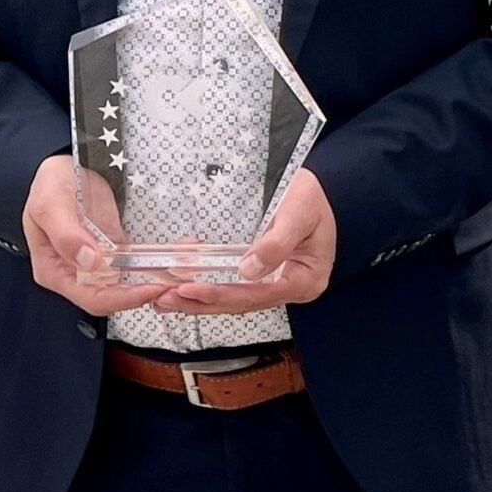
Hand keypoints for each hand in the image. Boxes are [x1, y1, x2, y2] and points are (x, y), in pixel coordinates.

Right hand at [21, 154, 177, 316]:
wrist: (63, 164)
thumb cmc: (50, 185)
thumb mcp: (51, 206)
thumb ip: (67, 236)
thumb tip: (90, 262)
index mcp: (55, 271)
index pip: (92, 298)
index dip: (122, 299)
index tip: (149, 290)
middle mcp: (77, 272)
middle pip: (114, 295)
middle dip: (144, 293)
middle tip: (174, 284)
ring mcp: (97, 260)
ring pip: (128, 281)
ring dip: (155, 279)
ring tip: (182, 272)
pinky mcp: (113, 246)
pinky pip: (135, 260)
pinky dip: (156, 261)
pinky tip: (178, 254)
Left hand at [153, 168, 336, 315]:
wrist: (326, 188)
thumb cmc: (317, 199)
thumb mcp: (300, 213)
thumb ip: (276, 243)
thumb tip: (248, 269)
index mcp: (304, 280)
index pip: (255, 296)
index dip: (219, 295)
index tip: (189, 290)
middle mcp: (290, 289)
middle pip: (239, 303)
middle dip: (200, 302)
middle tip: (165, 297)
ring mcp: (277, 284)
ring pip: (233, 299)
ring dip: (198, 301)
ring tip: (165, 299)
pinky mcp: (265, 276)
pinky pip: (234, 287)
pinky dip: (208, 287)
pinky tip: (184, 286)